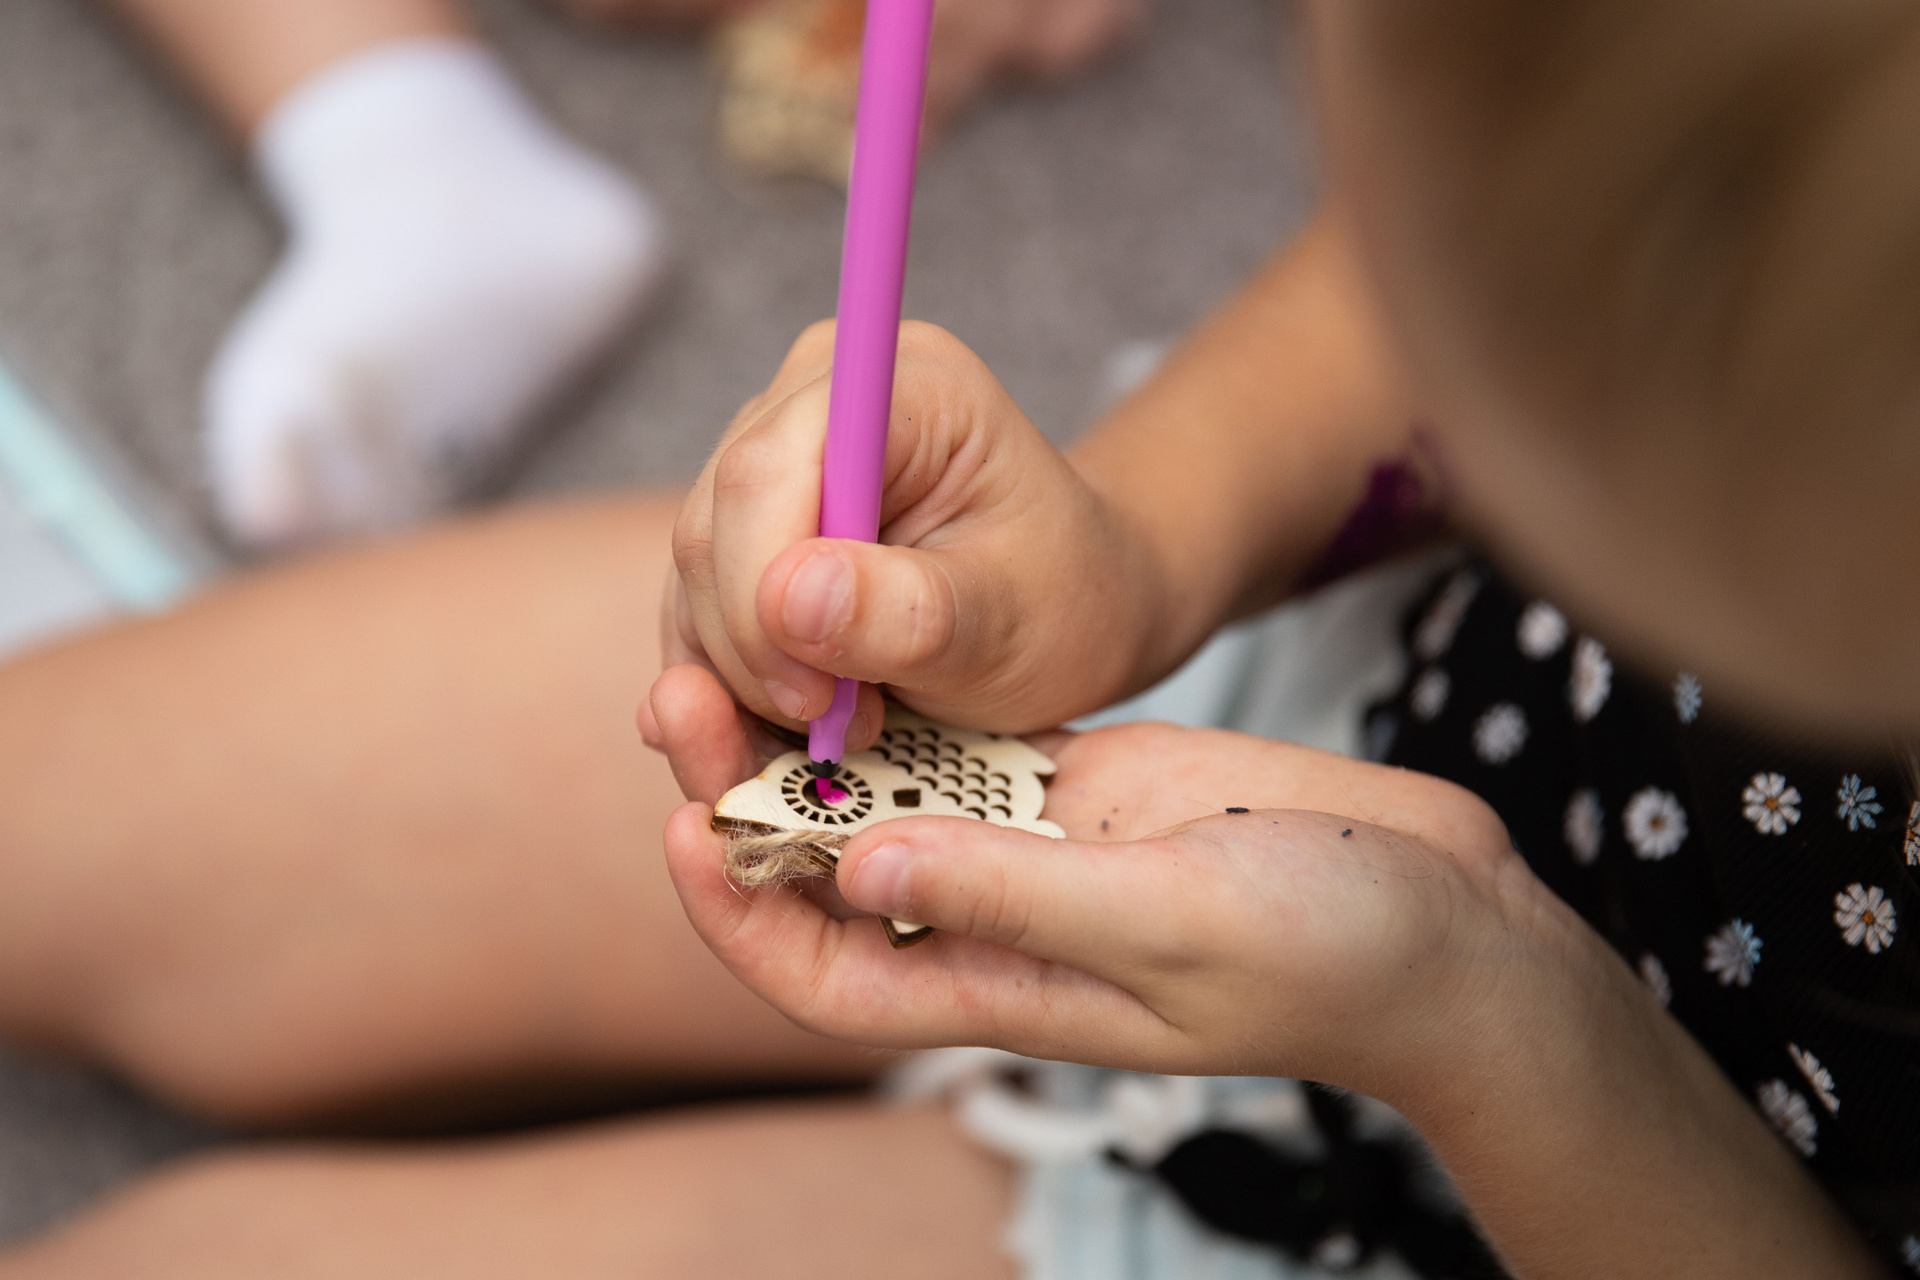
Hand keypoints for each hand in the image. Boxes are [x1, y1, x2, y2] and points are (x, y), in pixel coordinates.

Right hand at [655, 322, 1167, 746]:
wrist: (1072, 612)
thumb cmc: (1064, 602)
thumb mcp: (1012, 623)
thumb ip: (909, 613)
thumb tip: (785, 598)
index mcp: (902, 383)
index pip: (766, 470)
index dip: (759, 590)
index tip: (814, 698)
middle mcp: (816, 395)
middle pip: (713, 526)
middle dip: (755, 649)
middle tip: (839, 728)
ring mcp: (770, 458)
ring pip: (692, 577)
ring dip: (742, 676)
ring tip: (841, 724)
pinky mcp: (743, 525)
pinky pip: (695, 608)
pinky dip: (731, 679)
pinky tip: (795, 719)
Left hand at [657, 664, 1545, 1104]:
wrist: (1445, 919)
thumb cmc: (1329, 949)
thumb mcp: (1168, 921)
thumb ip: (1017, 896)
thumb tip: (860, 866)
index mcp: (1007, 987)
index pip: (826, 971)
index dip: (737, 910)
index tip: (681, 822)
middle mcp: (1002, 921)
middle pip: (830, 869)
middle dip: (747, 797)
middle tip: (683, 696)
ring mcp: (1040, 846)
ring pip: (885, 796)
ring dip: (815, 735)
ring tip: (750, 644)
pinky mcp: (1084, 783)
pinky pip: (963, 744)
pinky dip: (910, 700)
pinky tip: (860, 634)